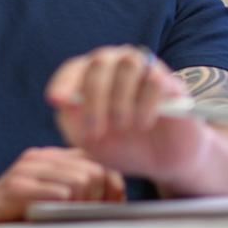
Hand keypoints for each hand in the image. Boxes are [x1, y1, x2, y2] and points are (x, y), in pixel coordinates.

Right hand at [0, 147, 124, 225]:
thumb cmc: (17, 221)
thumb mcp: (52, 202)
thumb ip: (79, 190)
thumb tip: (117, 191)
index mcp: (49, 157)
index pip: (97, 159)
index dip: (112, 185)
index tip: (110, 207)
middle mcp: (38, 157)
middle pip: (94, 170)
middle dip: (99, 199)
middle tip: (87, 218)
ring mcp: (25, 169)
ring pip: (82, 180)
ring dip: (82, 207)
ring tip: (68, 221)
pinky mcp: (15, 188)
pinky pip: (61, 193)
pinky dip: (64, 210)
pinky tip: (53, 219)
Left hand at [45, 45, 208, 183]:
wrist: (162, 163)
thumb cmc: (122, 147)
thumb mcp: (92, 142)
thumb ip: (73, 122)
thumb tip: (62, 101)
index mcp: (93, 76)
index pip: (73, 69)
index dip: (63, 83)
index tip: (56, 101)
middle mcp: (117, 65)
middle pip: (99, 64)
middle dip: (93, 99)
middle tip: (96, 132)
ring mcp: (145, 70)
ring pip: (128, 65)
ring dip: (120, 99)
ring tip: (123, 126)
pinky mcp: (171, 81)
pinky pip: (155, 79)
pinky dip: (146, 103)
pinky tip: (144, 123)